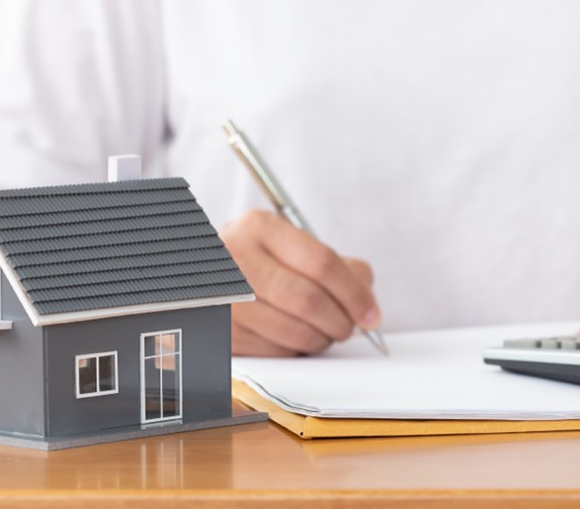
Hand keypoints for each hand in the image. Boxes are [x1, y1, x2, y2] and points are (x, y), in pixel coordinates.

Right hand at [221, 209, 380, 355]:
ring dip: (320, 340)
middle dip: (340, 321)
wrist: (208, 272)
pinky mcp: (220, 329)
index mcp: (261, 227)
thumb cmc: (263, 259)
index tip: (371, 313)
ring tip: (325, 332)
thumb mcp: (294, 245)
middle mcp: (236, 257)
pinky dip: (296, 351)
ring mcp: (224, 295)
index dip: (354, 293)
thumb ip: (338, 266)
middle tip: (350, 327)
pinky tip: (297, 339)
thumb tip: (366, 300)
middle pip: (307, 299)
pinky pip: (273, 351)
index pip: (321, 262)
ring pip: (291, 331)